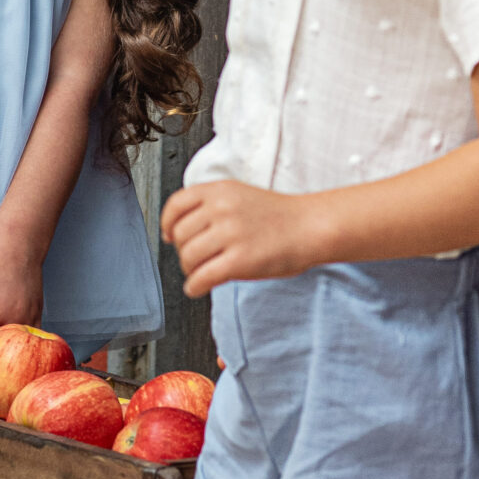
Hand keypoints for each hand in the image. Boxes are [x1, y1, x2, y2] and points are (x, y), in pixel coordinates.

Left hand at [159, 180, 322, 297]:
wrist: (311, 227)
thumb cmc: (281, 216)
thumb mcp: (241, 195)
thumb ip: (212, 205)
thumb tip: (180, 229)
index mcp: (220, 190)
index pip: (176, 204)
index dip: (167, 223)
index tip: (167, 235)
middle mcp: (221, 209)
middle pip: (180, 235)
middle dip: (182, 250)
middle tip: (195, 258)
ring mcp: (230, 234)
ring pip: (188, 257)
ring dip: (190, 270)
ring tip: (200, 273)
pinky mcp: (239, 260)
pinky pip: (202, 277)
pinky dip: (194, 286)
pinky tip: (198, 288)